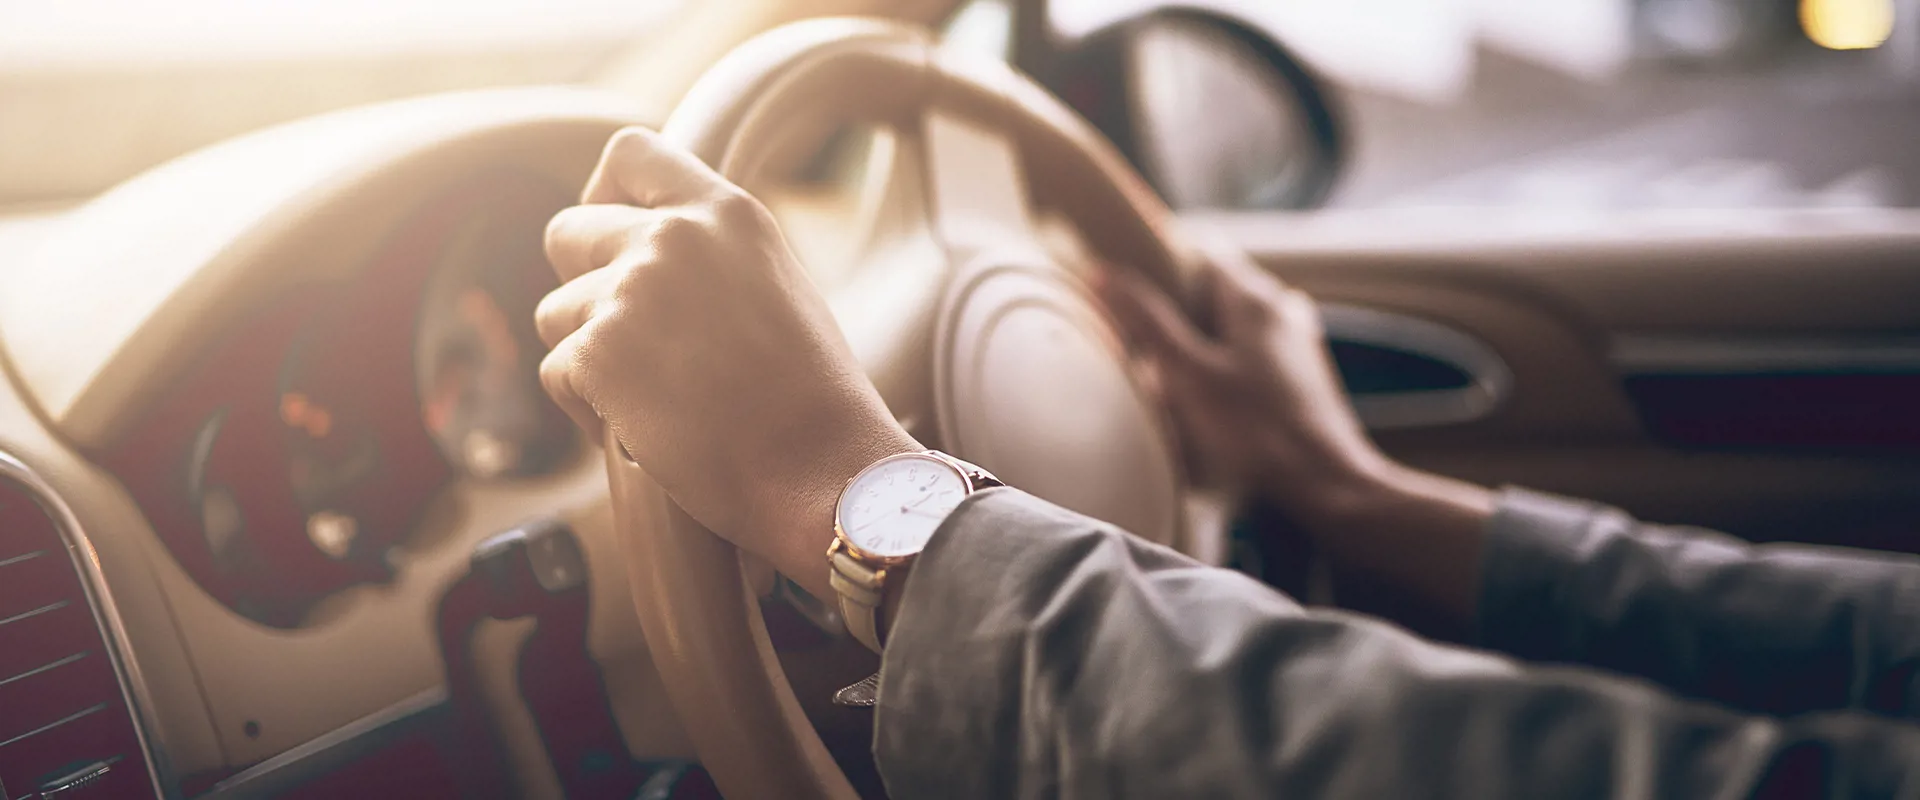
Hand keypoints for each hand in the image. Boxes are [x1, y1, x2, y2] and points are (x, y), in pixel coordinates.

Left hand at [535, 127, 917, 597]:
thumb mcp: (777, 287)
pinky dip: (590, 412)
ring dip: (587, 358)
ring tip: (652, 401)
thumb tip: (642, 252)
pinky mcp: (598, 354)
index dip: (604, 195)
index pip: (630, 153)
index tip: (609, 241)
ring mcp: (630, 291)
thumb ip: (711, 256)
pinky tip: (646, 436)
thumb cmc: (814, 402)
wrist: (826, 472)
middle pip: (566, 232)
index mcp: (726, 213)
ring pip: (554, 313)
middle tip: (626, 342)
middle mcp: (672, 236)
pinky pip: (556, 374)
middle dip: (582, 287)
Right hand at [1098, 237, 1496, 623]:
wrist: (1325, 486)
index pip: (1203, 253)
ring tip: (1168, 371)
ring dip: (1202, 341)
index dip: (1164, 262)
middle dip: (1178, 308)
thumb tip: (1103, 270)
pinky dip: (1224, 365)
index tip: (1129, 283)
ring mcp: (1296, 343)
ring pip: (1234, 326)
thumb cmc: (1255, 431)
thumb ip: (1146, 320)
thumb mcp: (1188, 374)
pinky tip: (1207, 398)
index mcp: (1254, 297)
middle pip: (1217, 291)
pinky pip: (1251, 356)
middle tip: (1139, 336)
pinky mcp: (1299, 379)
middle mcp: (1281, 310)